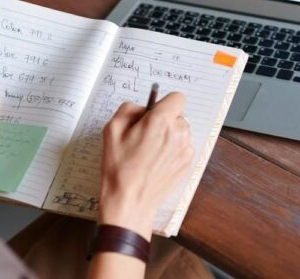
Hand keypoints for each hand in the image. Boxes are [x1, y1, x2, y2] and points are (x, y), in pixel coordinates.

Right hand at [99, 92, 193, 240]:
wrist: (130, 202)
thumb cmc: (119, 168)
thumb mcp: (112, 130)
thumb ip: (128, 109)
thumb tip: (142, 108)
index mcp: (160, 121)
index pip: (177, 97)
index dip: (164, 103)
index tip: (154, 112)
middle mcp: (178, 133)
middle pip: (178, 115)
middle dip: (164, 121)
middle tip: (145, 135)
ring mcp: (185, 149)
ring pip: (181, 131)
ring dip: (169, 136)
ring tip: (150, 152)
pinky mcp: (187, 163)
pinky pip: (182, 147)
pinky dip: (172, 150)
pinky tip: (156, 162)